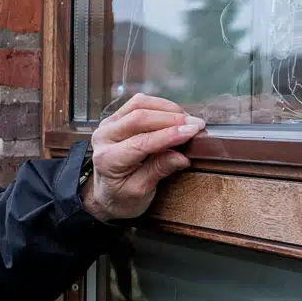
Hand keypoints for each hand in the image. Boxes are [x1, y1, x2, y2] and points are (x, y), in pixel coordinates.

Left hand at [81, 93, 204, 221]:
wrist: (104, 194)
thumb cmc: (121, 196)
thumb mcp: (140, 192)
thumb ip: (158, 171)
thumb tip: (182, 157)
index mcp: (108, 159)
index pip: (141, 142)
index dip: (170, 134)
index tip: (194, 131)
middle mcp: (103, 137)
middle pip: (139, 117)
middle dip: (172, 118)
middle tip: (197, 124)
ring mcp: (107, 125)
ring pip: (139, 105)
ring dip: (167, 109)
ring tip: (188, 120)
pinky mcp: (114, 118)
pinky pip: (137, 103)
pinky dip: (159, 106)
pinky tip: (175, 115)